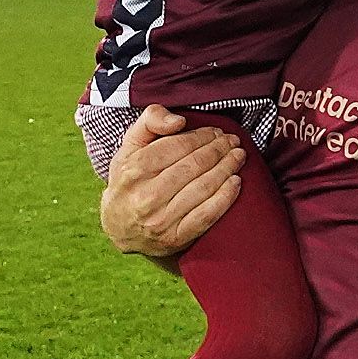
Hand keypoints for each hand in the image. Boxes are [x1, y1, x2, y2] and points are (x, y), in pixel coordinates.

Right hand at [100, 106, 243, 257]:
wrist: (119, 228)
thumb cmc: (129, 181)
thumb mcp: (129, 147)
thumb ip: (150, 121)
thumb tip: (179, 120)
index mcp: (134, 170)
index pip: (177, 146)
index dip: (202, 136)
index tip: (216, 131)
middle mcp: (146, 196)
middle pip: (194, 165)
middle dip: (218, 149)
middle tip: (232, 141)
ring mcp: (161, 219)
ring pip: (203, 187)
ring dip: (226, 168)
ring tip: (238, 156)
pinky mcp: (175, 238)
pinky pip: (207, 215)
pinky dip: (225, 197)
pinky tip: (236, 182)